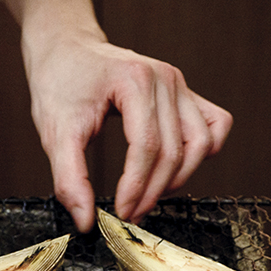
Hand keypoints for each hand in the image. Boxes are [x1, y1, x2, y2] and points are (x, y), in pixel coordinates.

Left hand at [27, 33, 231, 231]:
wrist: (66, 49)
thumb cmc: (59, 83)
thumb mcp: (55, 132)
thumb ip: (70, 178)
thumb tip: (86, 221)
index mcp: (135, 80)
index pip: (149, 147)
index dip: (137, 188)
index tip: (121, 213)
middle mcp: (165, 78)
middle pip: (175, 150)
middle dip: (154, 191)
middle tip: (130, 214)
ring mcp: (179, 84)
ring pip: (201, 144)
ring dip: (180, 177)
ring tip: (150, 194)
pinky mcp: (184, 92)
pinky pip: (215, 125)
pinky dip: (202, 151)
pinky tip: (176, 167)